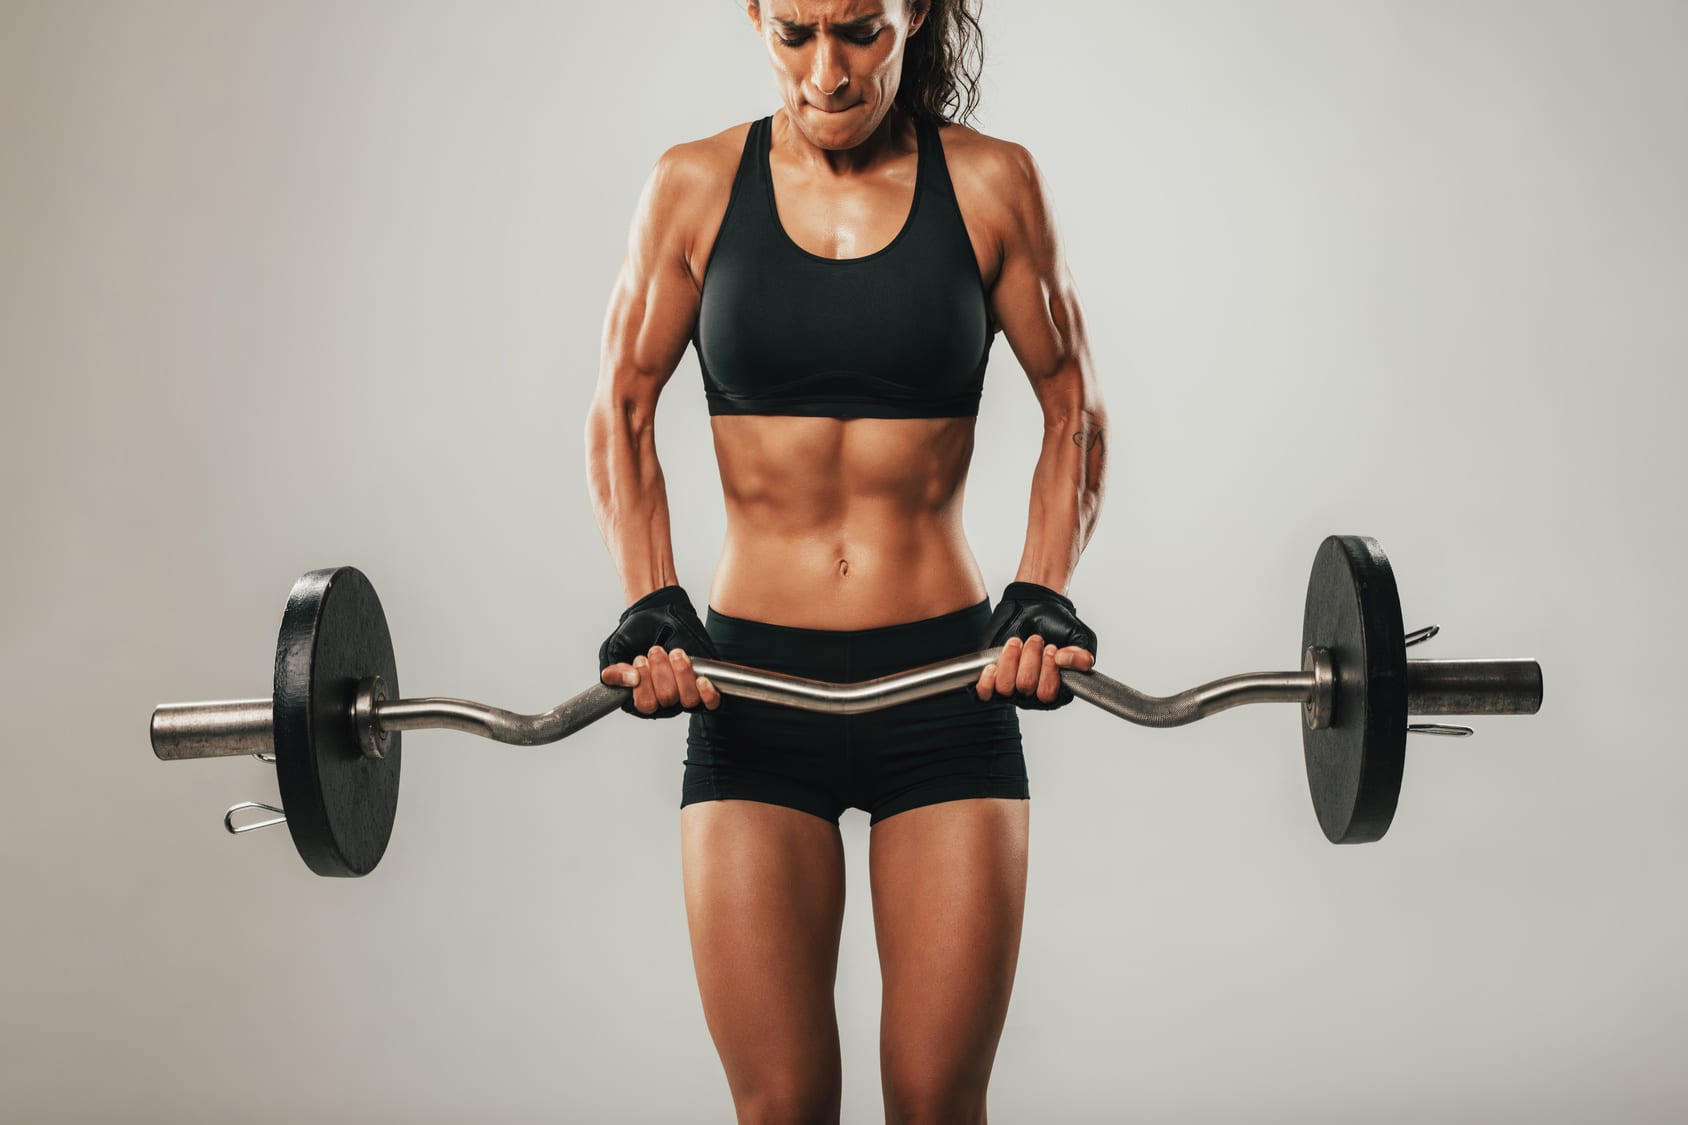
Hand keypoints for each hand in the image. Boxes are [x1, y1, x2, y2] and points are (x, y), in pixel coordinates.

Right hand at [597, 585, 718, 718]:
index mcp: (639, 696)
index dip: (644, 684)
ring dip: (681, 672)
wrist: (657, 611)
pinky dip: (707, 693)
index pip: (645, 706)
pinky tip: (702, 679)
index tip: (639, 660)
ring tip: (674, 653)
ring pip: (688, 699)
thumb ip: (613, 671)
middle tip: (656, 651)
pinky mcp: (704, 684)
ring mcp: (684, 692)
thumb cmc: (635, 632)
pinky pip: (710, 702)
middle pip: (667, 699)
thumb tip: (630, 680)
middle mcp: (663, 700)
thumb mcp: (615, 650)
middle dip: (661, 671)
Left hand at [974, 634, 1095, 705]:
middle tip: (1036, 640)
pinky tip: (993, 665)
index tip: (1052, 649)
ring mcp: (1012, 688)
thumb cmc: (1058, 624)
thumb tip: (1065, 661)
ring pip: (1005, 687)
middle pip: (1026, 687)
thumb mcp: (1078, 637)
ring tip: (1018, 642)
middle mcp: (1034, 694)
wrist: (1034, 605)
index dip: (1048, 672)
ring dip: (1011, 660)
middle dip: (1030, 660)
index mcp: (1058, 690)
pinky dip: (987, 680)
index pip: (1049, 695)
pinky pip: (985, 693)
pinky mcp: (992, 679)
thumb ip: (1082, 654)